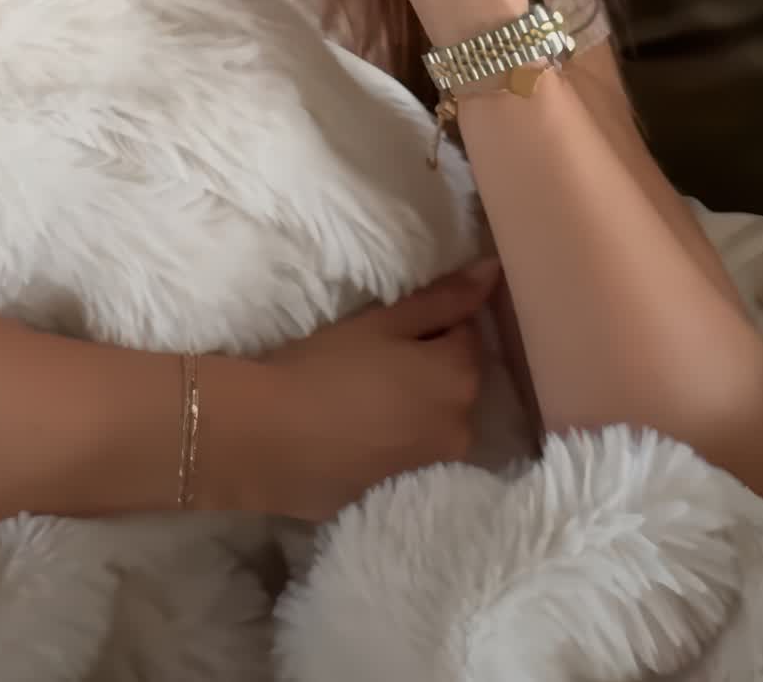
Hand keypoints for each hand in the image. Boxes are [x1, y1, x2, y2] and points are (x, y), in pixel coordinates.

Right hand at [243, 260, 497, 523]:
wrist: (269, 440)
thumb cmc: (326, 367)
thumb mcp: (382, 322)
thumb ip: (442, 298)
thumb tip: (493, 270)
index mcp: (460, 377)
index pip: (467, 334)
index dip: (433, 322)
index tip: (394, 324)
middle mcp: (463, 427)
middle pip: (457, 380)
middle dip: (429, 365)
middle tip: (377, 356)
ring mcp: (436, 465)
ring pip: (436, 416)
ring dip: (415, 402)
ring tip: (365, 393)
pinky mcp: (407, 491)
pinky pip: (413, 450)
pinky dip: (397, 436)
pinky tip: (359, 429)